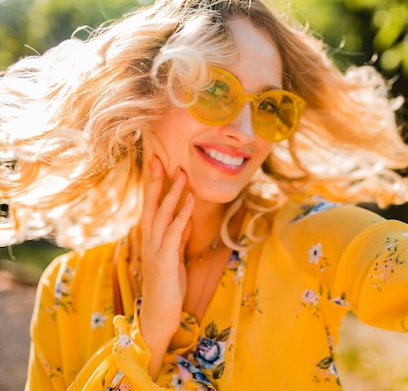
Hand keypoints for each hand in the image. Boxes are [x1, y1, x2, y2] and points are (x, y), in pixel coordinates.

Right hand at [139, 156, 193, 377]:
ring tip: (182, 174)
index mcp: (151, 239)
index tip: (158, 164)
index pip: (151, 206)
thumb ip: (179, 237)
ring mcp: (155, 249)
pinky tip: (191, 201)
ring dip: (173, 194)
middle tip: (159, 158)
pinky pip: (174, 232)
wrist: (160, 315)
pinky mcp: (165, 259)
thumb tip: (186, 218)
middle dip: (155, 181)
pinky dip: (183, 215)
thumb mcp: (175, 257)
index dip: (154, 185)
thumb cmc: (168, 288)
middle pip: (151, 205)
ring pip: (162, 215)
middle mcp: (149, 240)